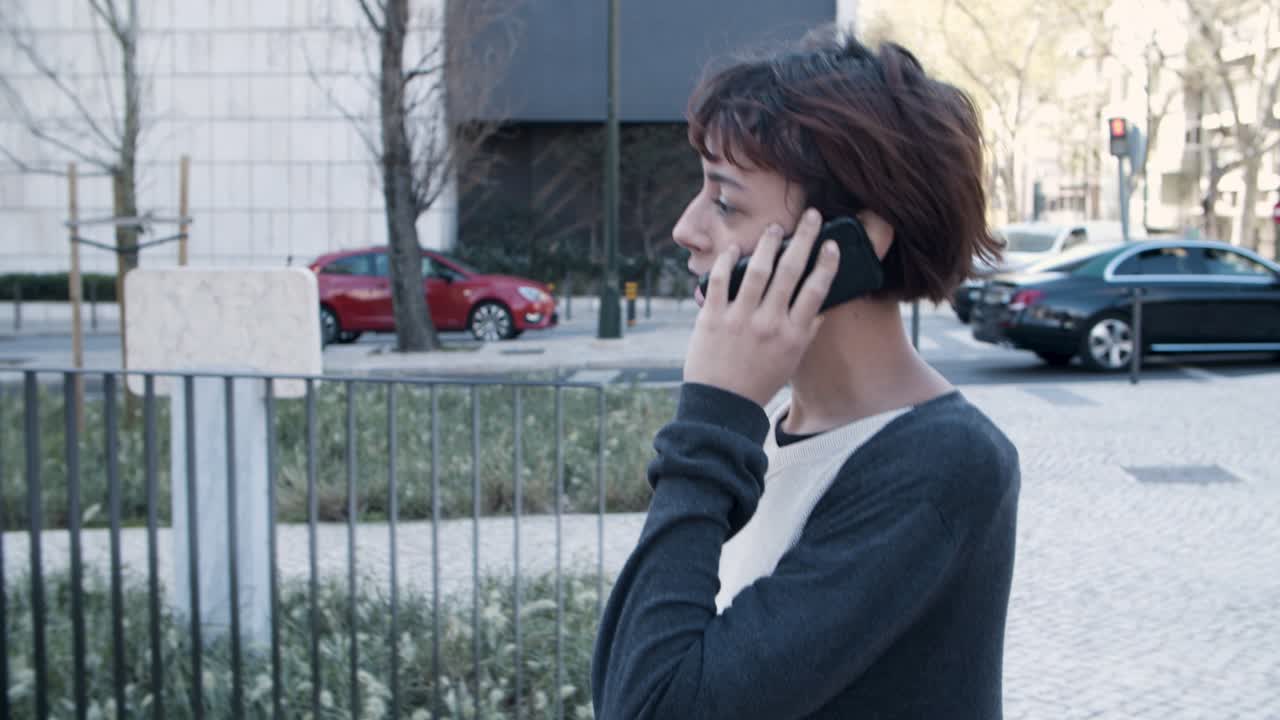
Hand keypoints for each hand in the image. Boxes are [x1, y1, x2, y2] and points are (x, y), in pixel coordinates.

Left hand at [683, 208, 839, 407]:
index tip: (832, 244)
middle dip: (805, 239)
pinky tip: (733, 248)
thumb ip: (806, 332)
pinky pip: (720, 281)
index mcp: (793, 335)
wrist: (722, 405)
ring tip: (775, 229)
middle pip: (791, 271)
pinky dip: (727, 261)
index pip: (817, 291)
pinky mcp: (712, 318)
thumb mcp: (791, 361)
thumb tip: (822, 306)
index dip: (826, 263)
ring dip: (768, 243)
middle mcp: (769, 324)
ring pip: (757, 269)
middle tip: (812, 216)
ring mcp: (739, 319)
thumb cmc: (759, 382)